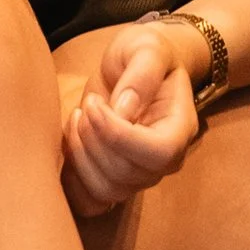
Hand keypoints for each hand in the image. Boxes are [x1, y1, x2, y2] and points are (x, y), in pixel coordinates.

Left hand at [56, 22, 201, 218]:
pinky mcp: (114, 180)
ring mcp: (139, 176)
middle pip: (126, 174)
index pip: (158, 152)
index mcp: (179, 127)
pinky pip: (91, 202)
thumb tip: (123, 109)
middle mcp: (165, 161)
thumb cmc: (145, 54)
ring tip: (77, 119)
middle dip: (93, 139)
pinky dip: (72, 179)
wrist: (136, 68)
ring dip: (80, 156)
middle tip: (86, 106)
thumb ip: (141, 73)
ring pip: (106, 190)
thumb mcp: (146, 47)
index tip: (95, 104)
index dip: (118, 134)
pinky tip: (70, 144)